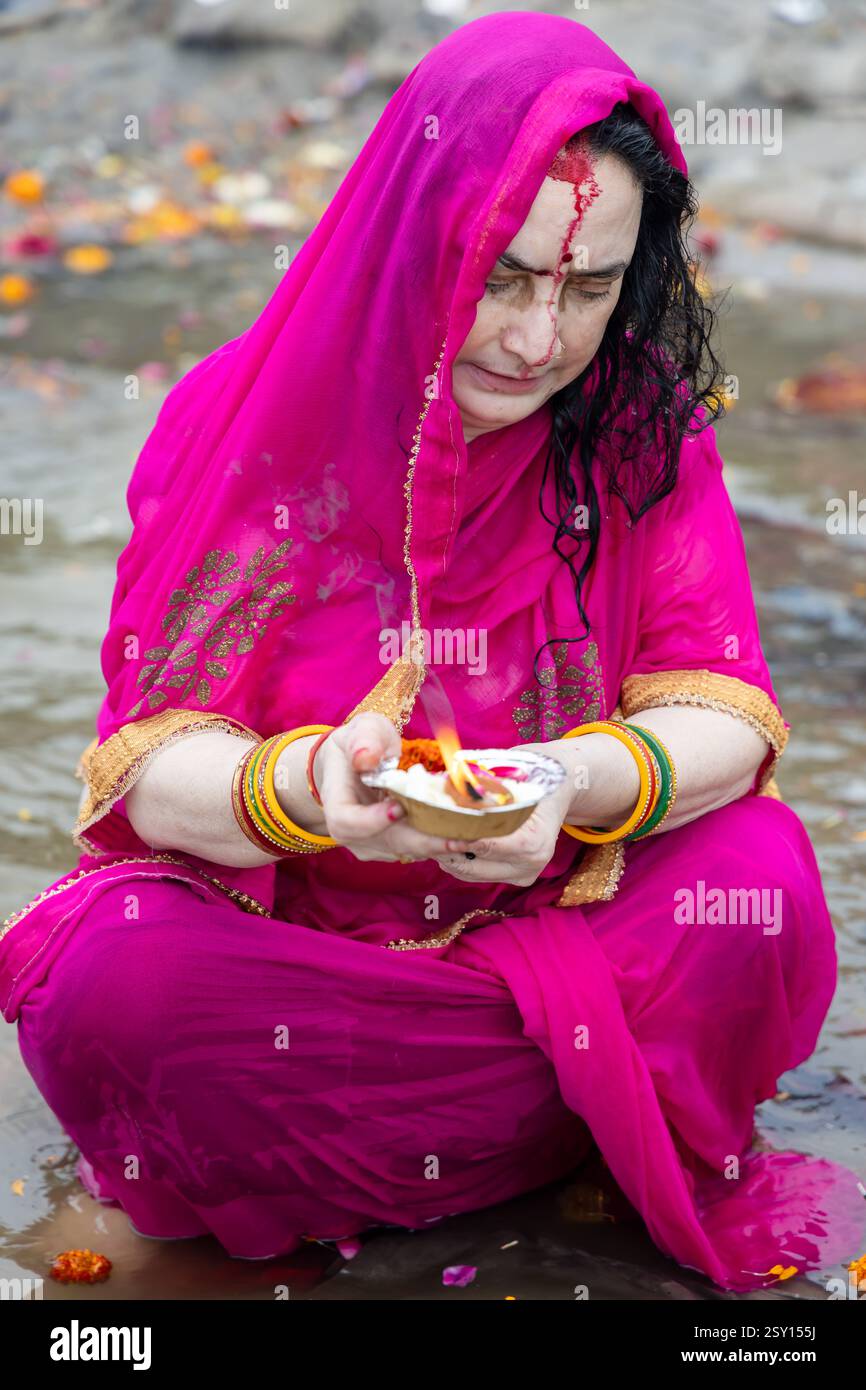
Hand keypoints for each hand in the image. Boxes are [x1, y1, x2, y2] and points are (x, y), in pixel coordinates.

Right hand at [316, 713, 458, 862]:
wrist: (356, 764)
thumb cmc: (361, 743)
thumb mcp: (362, 730)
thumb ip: (364, 740)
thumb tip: (365, 758)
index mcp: (337, 801)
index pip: (347, 821)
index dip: (371, 821)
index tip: (398, 809)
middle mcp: (351, 831)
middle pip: (384, 843)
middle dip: (423, 841)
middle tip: (457, 838)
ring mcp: (371, 843)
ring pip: (404, 849)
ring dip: (438, 844)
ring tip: (471, 836)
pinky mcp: (392, 846)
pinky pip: (415, 847)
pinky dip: (439, 840)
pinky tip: (464, 832)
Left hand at [434, 773, 571, 886]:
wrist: (558, 787)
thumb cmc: (531, 776)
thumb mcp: (508, 776)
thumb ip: (479, 786)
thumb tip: (442, 784)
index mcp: (534, 841)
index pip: (485, 846)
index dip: (456, 839)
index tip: (431, 829)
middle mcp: (533, 863)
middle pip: (475, 865)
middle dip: (445, 849)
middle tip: (421, 834)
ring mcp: (526, 874)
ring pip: (472, 874)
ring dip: (448, 857)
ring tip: (429, 837)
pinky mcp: (518, 877)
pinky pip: (480, 874)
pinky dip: (460, 859)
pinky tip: (446, 843)